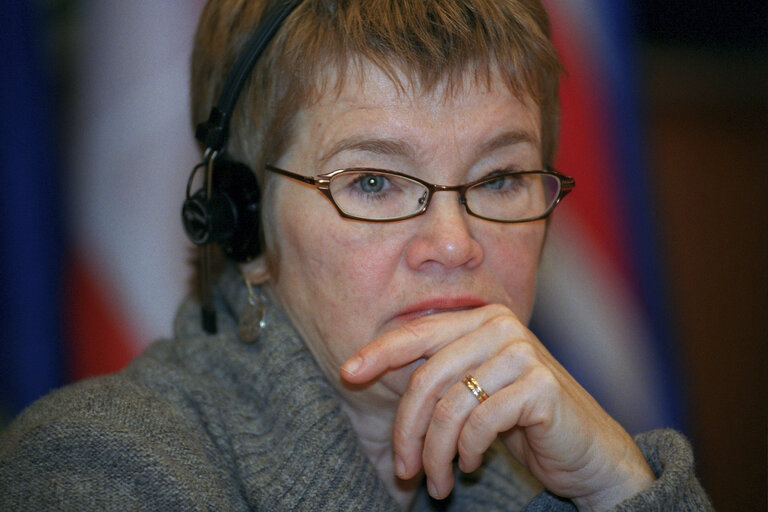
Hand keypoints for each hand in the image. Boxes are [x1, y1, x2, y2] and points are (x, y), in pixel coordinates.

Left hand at [340, 304, 654, 509]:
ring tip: (438, 481)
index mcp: (481, 319)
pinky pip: (480, 423)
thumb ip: (436, 376)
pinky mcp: (541, 386)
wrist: (586, 450)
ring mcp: (523, 353)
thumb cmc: (520, 421)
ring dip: (435, 453)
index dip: (378, 353)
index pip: (417, 333)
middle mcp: (501, 326)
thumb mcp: (471, 391)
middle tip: (404, 470)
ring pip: (450, 407)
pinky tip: (472, 465)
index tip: (347, 373)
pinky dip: (468, 452)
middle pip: (427, 378)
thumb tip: (362, 370)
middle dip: (407, 430)